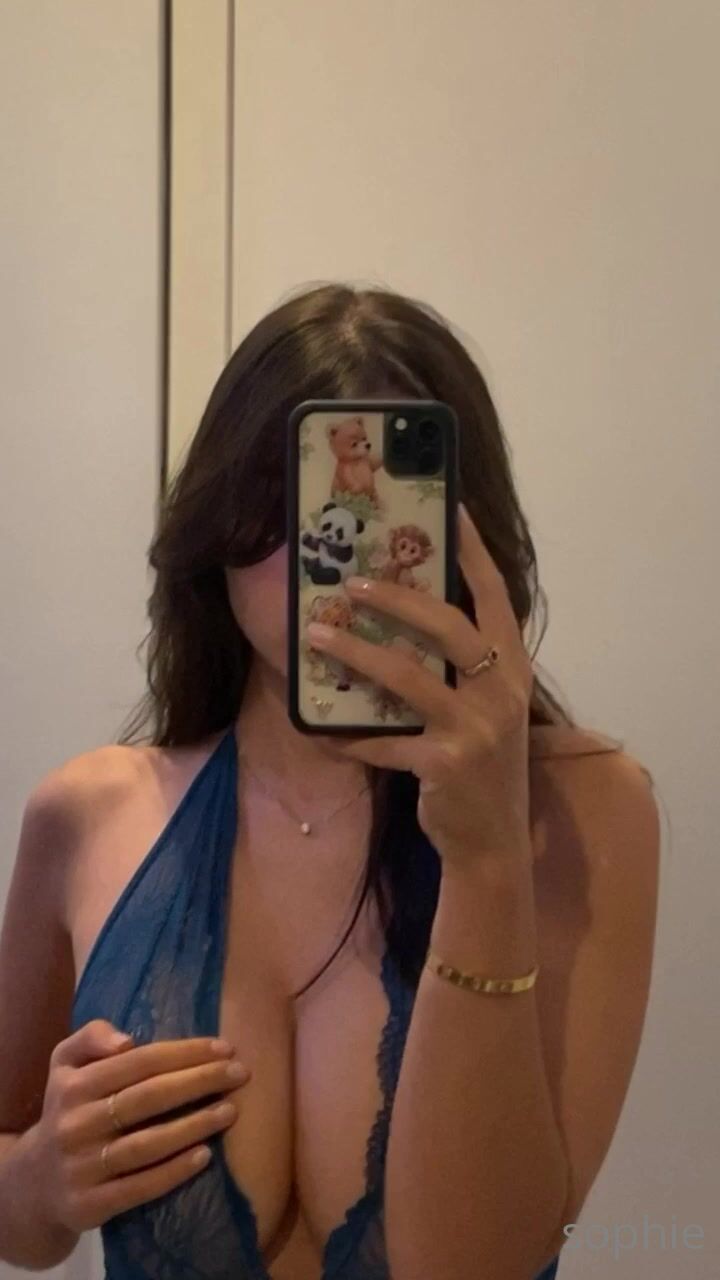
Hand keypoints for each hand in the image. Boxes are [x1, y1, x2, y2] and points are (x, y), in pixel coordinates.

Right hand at [27, 1020, 250, 1233]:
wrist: (36, 1182)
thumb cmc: (68, 1109)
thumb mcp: (66, 1064)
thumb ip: (91, 1036)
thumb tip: (126, 1041)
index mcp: (75, 1085)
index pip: (140, 1062)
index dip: (185, 1053)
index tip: (226, 1047)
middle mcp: (76, 1124)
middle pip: (148, 1097)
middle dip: (200, 1081)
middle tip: (240, 1073)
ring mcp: (83, 1167)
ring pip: (147, 1144)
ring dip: (194, 1126)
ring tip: (231, 1111)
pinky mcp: (91, 1205)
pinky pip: (140, 1187)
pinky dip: (174, 1172)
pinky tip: (205, 1155)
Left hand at [306, 503, 533, 868]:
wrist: (492, 841)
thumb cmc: (481, 766)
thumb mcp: (485, 709)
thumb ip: (460, 669)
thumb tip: (400, 620)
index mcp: (513, 669)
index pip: (496, 596)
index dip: (474, 552)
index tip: (450, 509)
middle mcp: (502, 691)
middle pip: (450, 627)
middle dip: (399, 599)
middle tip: (354, 582)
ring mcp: (477, 729)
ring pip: (410, 676)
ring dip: (357, 654)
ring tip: (318, 634)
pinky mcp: (446, 764)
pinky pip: (383, 742)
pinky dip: (347, 737)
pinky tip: (318, 733)